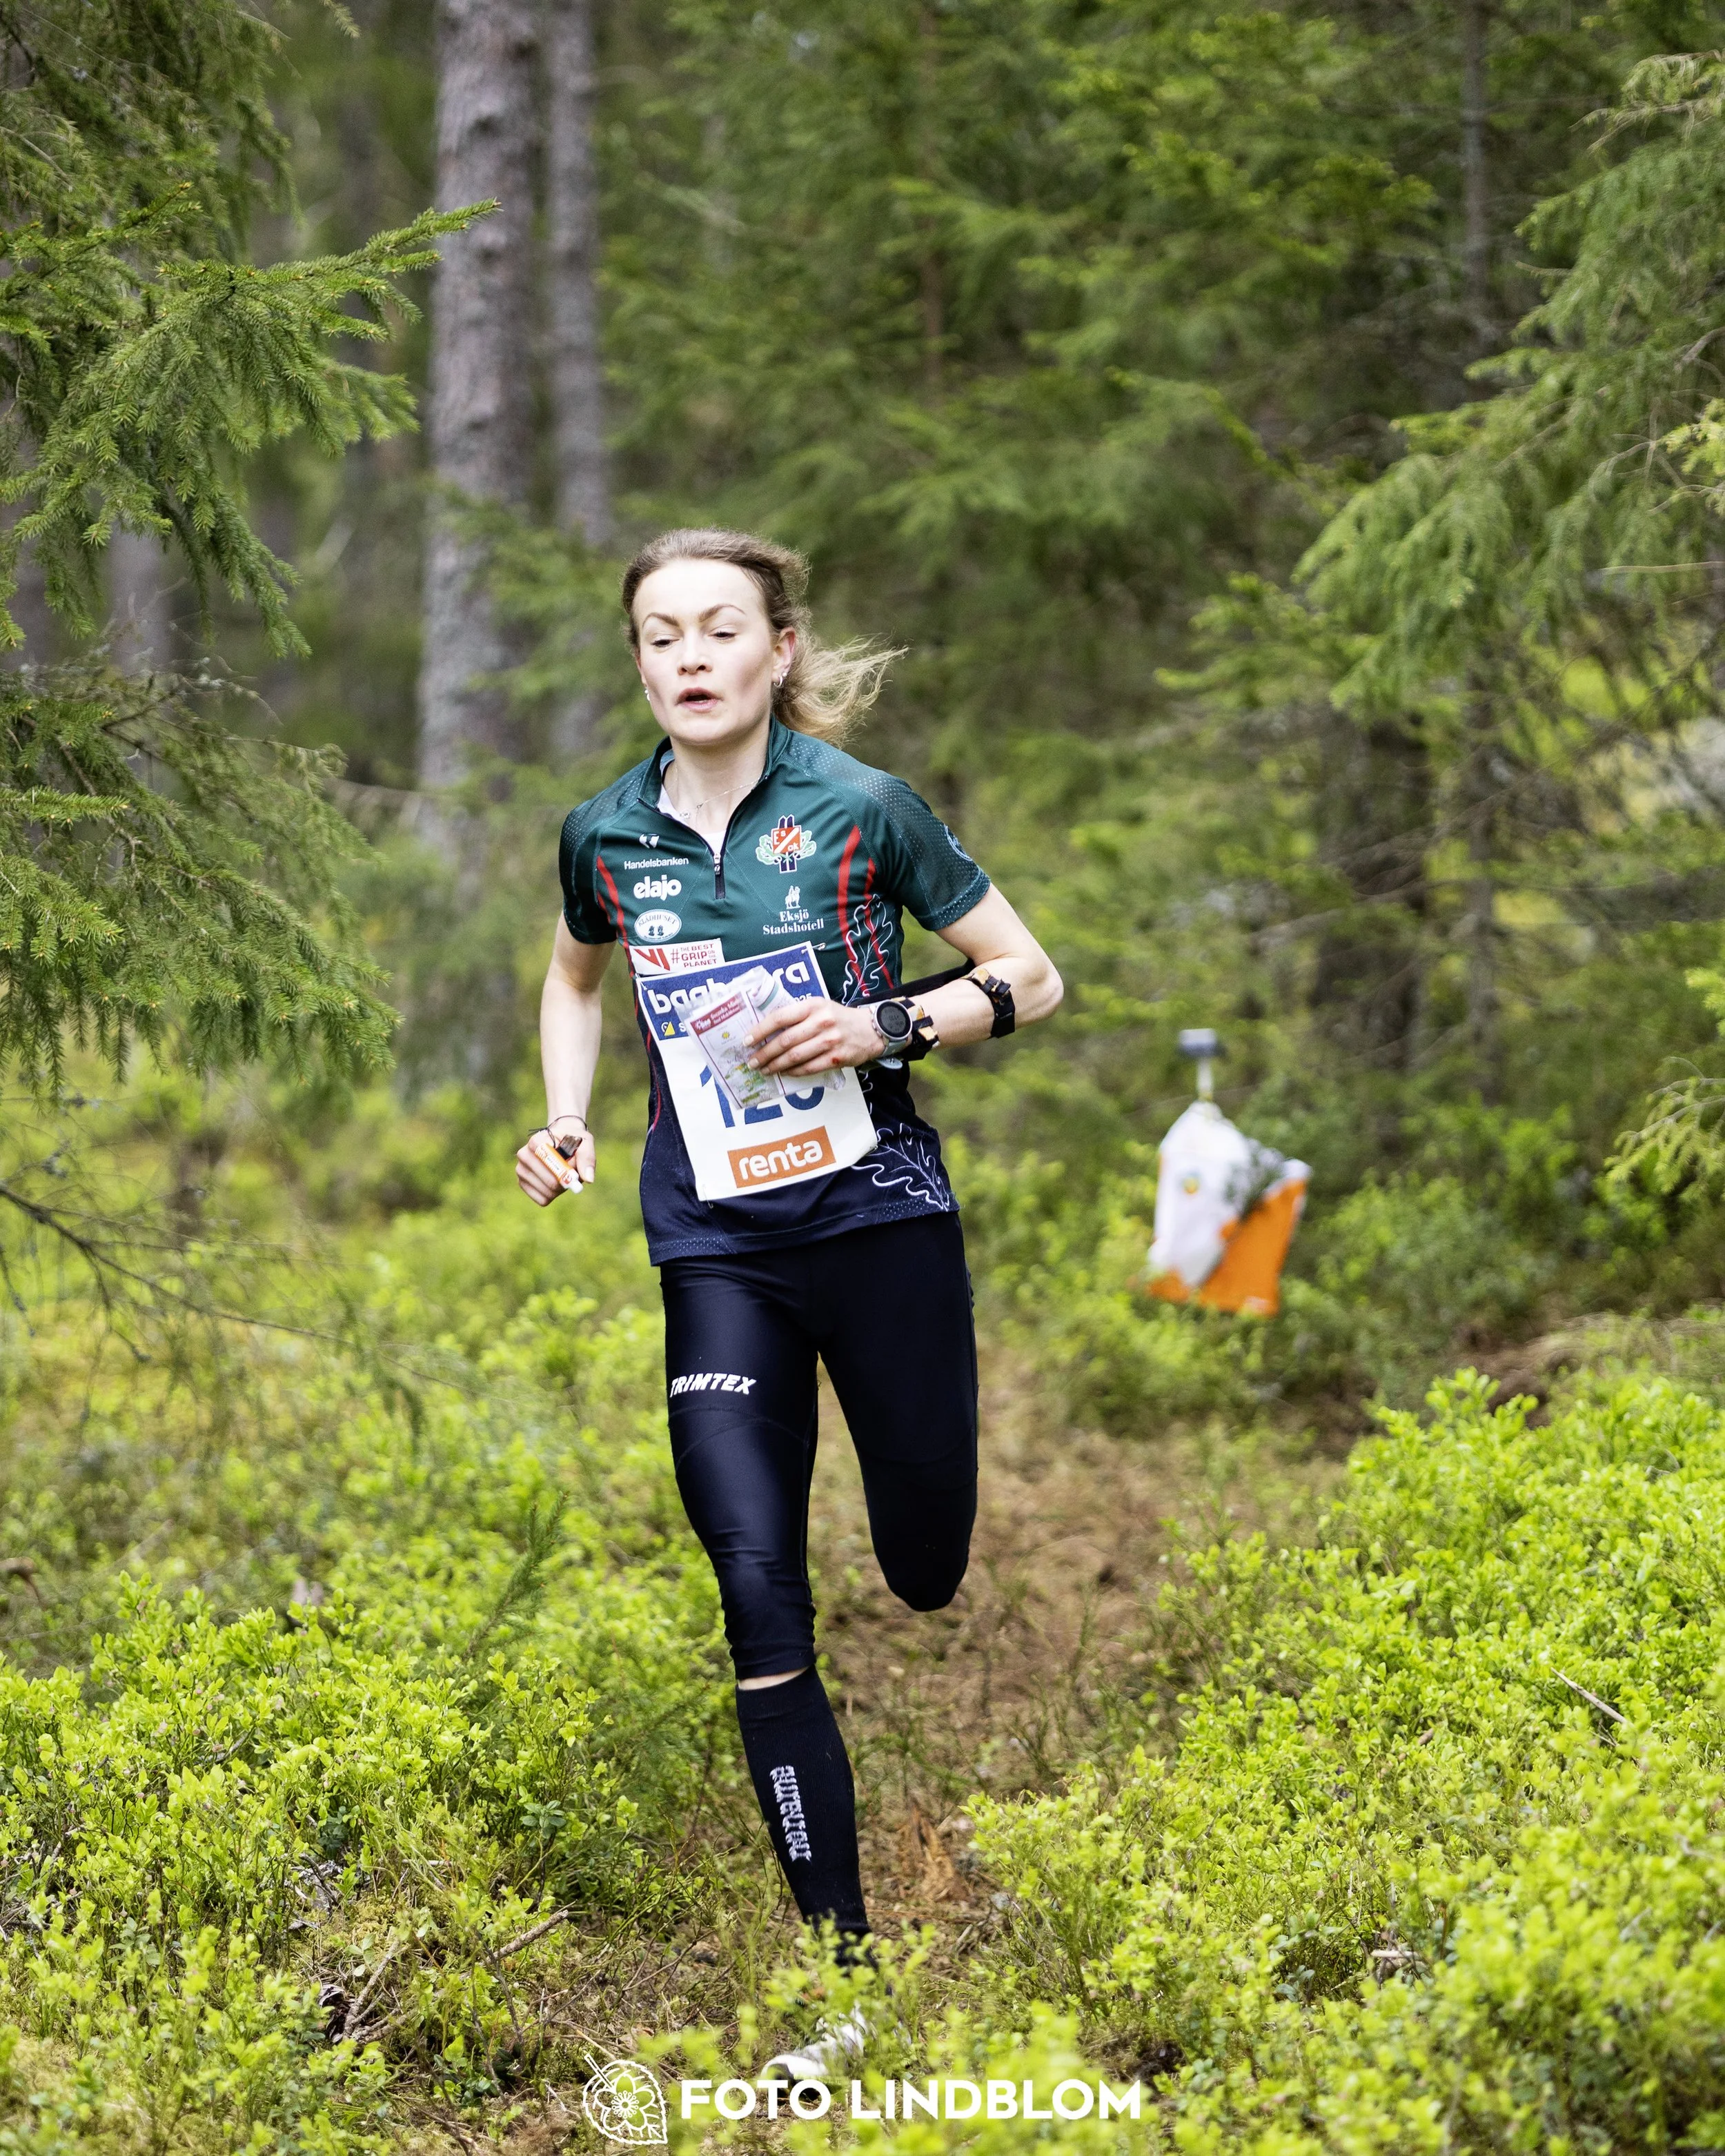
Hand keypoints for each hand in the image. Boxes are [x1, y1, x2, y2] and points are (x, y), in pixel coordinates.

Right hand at [515, 1124, 595, 1205]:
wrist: (561, 1142)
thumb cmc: (573, 1141)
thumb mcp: (585, 1142)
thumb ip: (587, 1158)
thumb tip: (588, 1179)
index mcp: (537, 1140)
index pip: (545, 1157)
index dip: (562, 1169)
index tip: (573, 1172)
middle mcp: (524, 1154)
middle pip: (549, 1180)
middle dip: (566, 1182)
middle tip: (573, 1176)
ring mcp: (520, 1170)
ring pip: (547, 1192)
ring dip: (561, 1189)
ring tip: (564, 1176)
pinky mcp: (522, 1183)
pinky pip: (542, 1199)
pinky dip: (553, 1195)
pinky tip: (555, 1183)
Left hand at [748, 999, 882, 1077]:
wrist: (870, 1029)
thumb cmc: (838, 1018)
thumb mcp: (819, 1007)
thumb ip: (797, 1015)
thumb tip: (766, 1031)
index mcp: (813, 1006)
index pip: (780, 1017)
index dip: (760, 1030)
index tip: (747, 1041)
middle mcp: (821, 1022)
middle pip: (785, 1041)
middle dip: (764, 1053)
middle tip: (752, 1061)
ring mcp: (830, 1041)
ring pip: (795, 1057)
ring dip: (775, 1066)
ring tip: (764, 1070)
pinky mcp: (836, 1058)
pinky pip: (809, 1068)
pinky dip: (793, 1072)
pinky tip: (784, 1073)